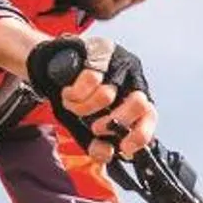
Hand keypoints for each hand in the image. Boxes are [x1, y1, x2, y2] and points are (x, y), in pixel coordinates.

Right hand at [25, 35, 154, 161]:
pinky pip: (90, 79)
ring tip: (74, 107)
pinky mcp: (102, 50)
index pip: (150, 116)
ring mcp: (119, 63)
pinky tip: (69, 93)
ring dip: (84, 108)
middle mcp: (133, 79)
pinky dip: (75, 93)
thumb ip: (96, 145)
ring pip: (107, 94)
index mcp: (136, 99)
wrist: (51, 70)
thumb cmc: (77, 99)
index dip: (141, 134)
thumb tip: (108, 153)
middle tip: (96, 127)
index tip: (124, 148)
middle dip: (113, 122)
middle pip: (138, 103)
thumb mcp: (85, 128)